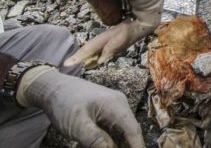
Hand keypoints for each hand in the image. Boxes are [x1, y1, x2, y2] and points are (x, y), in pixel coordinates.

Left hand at [19, 68, 144, 147]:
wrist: (54, 87)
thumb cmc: (64, 103)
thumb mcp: (76, 125)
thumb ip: (94, 139)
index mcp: (116, 105)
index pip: (133, 130)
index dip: (137, 146)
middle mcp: (120, 104)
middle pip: (131, 130)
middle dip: (130, 145)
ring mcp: (115, 106)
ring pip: (123, 129)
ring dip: (122, 142)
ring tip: (120, 147)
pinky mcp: (108, 110)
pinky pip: (116, 127)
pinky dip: (114, 138)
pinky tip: (110, 144)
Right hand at [59, 0, 168, 67]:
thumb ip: (108, 3)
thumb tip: (114, 23)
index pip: (136, 5)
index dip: (117, 27)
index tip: (96, 45)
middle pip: (140, 15)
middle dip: (114, 39)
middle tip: (88, 56)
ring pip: (142, 22)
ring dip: (116, 43)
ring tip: (89, 55)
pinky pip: (145, 23)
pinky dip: (125, 39)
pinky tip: (104, 49)